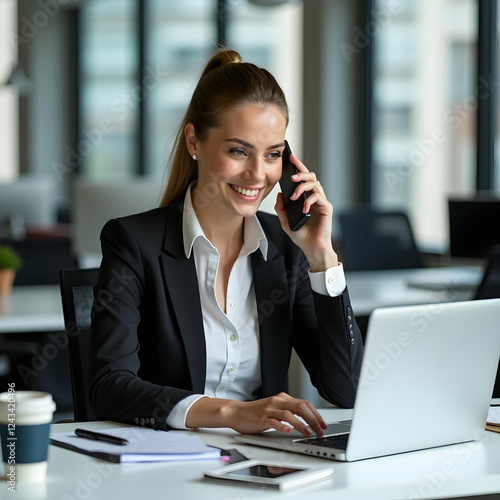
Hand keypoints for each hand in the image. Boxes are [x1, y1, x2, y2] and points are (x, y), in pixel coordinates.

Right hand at [186, 392, 327, 436]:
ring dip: (301, 424)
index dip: (316, 414)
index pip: (304, 403)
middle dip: (313, 419)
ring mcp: (269, 410)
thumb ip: (288, 411)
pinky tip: (289, 431)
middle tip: (320, 430)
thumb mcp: (274, 409)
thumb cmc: (255, 413)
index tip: (323, 424)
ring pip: (289, 414)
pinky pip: (274, 422)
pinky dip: (283, 426)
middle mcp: (277, 402)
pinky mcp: (261, 418)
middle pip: (300, 407)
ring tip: (308, 433)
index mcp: (282, 398)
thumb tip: (307, 420)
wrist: (236, 412)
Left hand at [275, 154, 337, 271]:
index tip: (290, 157)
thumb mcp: (285, 221)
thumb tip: (279, 194)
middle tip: (291, 177)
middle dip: (301, 173)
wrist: (311, 248)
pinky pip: (318, 198)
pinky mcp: (327, 208)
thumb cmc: (301, 236)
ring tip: (294, 195)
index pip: (302, 179)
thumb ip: (280, 208)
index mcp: (305, 198)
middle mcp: (314, 197)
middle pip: (311, 176)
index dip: (298, 167)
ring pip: (315, 184)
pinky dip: (309, 201)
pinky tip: (303, 209)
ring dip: (302, 187)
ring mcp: (321, 202)